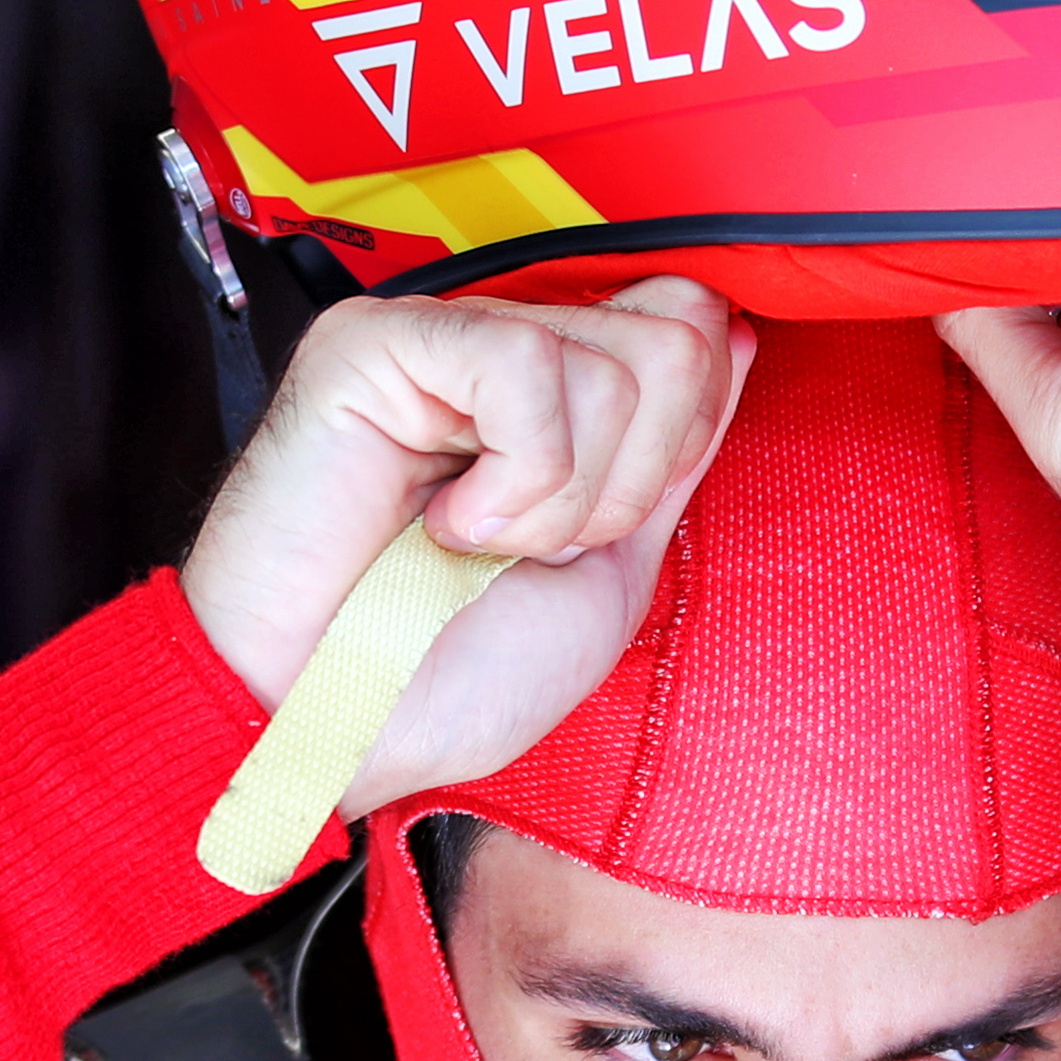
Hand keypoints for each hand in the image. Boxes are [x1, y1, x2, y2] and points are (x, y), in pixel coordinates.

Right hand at [178, 281, 751, 817]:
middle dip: (623, 486)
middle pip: (671, 344)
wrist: (335, 732)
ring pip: (607, 366)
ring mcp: (435, 339)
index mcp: (553, 397)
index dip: (677, 443)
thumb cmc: (447, 673)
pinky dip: (510, 480)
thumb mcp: (608, 565)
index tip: (593, 530)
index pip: (689, 328)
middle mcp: (497, 350)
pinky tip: (446, 524)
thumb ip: (671, 451)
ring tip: (474, 543)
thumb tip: (726, 334)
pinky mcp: (376, 343)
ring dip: (558, 500)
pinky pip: (524, 364)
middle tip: (525, 546)